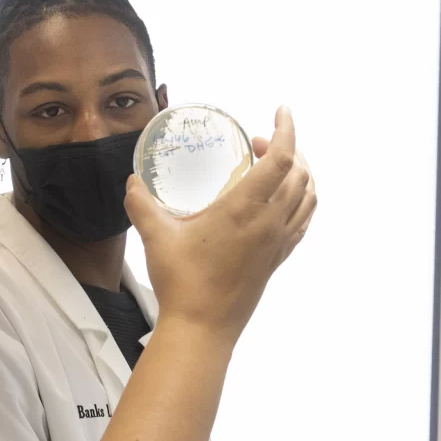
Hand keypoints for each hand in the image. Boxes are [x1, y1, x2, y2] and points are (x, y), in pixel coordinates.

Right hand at [127, 107, 315, 340]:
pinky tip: (284, 201)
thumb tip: (133, 183)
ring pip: (308, 197)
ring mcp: (278, 243)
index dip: (287, 129)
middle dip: (288, 148)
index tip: (280, 111)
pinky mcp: (277, 260)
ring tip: (278, 166)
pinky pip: (303, 221)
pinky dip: (302, 201)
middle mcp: (271, 223)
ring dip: (301, 174)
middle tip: (260, 143)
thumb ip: (142, 204)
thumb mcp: (156, 236)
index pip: (283, 158)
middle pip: (301, 173)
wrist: (202, 329)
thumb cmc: (183, 283)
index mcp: (247, 209)